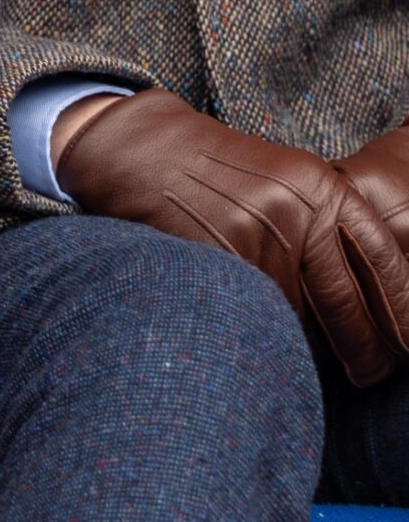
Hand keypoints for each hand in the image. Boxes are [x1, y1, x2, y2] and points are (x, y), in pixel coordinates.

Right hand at [56, 87, 408, 385]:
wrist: (140, 148)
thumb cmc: (213, 169)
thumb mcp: (284, 179)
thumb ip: (325, 225)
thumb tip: (368, 300)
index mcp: (321, 187)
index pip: (384, 263)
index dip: (401, 311)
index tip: (404, 343)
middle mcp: (297, 210)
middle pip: (348, 304)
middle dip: (364, 350)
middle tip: (371, 374)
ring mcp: (256, 237)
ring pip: (301, 319)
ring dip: (309, 346)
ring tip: (311, 356)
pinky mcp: (219, 260)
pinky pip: (256, 315)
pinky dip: (265, 333)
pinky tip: (265, 334)